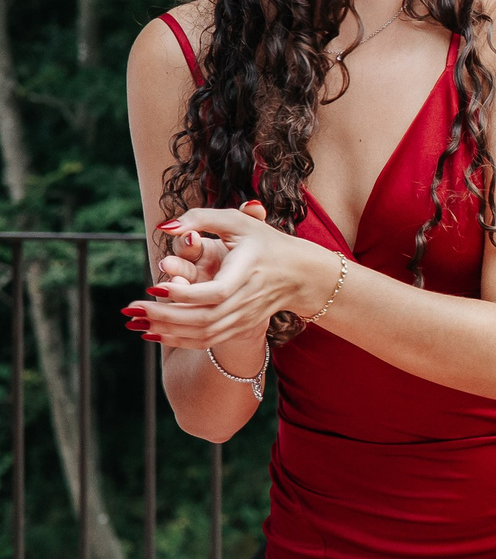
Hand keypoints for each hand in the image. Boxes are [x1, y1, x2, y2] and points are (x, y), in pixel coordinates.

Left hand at [127, 203, 332, 351]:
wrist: (301, 274)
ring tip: (137, 323)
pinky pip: (208, 340)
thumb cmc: (264, 241)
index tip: (154, 285)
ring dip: (168, 331)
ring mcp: (245, 317)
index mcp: (248, 270)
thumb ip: (200, 218)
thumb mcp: (237, 221)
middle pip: (204, 318)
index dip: (184, 293)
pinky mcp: (241, 327)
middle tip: (132, 308)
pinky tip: (155, 335)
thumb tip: (165, 227)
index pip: (215, 291)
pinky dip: (180, 340)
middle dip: (164, 315)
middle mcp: (248, 299)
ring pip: (204, 333)